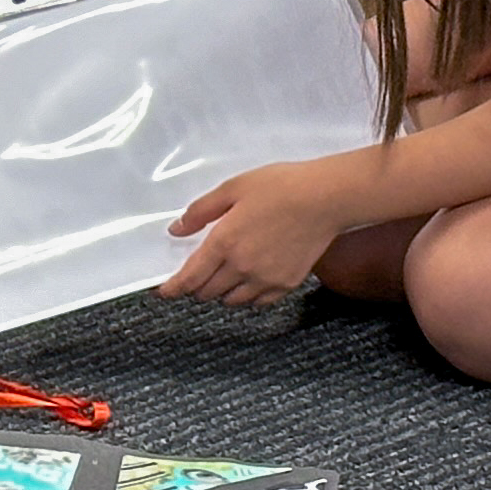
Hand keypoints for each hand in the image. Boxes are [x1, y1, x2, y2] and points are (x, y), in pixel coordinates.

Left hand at [159, 161, 351, 307]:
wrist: (326, 198)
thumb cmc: (281, 187)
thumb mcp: (232, 188)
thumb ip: (200, 211)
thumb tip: (177, 229)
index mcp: (224, 243)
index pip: (190, 278)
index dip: (173, 288)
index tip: (164, 292)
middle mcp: (242, 268)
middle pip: (207, 292)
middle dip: (197, 285)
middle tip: (198, 272)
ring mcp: (266, 279)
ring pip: (232, 301)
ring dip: (221, 292)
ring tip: (224, 274)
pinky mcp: (286, 284)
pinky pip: (258, 302)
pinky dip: (248, 296)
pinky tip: (250, 280)